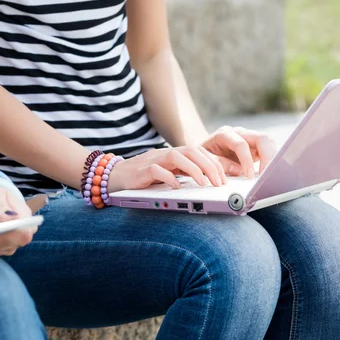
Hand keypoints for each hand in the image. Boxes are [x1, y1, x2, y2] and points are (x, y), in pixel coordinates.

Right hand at [108, 146, 225, 192]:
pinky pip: (157, 170)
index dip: (214, 163)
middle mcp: (165, 154)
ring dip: (194, 170)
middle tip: (219, 183)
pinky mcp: (142, 170)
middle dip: (209, 166)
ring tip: (204, 184)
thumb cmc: (143, 177)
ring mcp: (153, 160)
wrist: (114, 176)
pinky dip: (169, 178)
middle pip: (192, 151)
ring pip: (177, 156)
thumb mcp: (168, 173)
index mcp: (174, 154)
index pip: (199, 152)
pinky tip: (178, 187)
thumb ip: (184, 174)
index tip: (224, 178)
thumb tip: (208, 181)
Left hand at [201, 126, 276, 177]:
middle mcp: (239, 133)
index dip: (247, 160)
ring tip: (270, 173)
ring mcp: (248, 138)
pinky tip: (269, 171)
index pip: (241, 144)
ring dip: (272, 157)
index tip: (249, 176)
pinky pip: (268, 149)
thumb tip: (238, 170)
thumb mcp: (204, 160)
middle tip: (266, 174)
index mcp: (225, 134)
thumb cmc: (203, 155)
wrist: (203, 151)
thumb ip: (218, 163)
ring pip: (268, 142)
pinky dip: (271, 159)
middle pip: (261, 138)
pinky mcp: (255, 146)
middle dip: (267, 156)